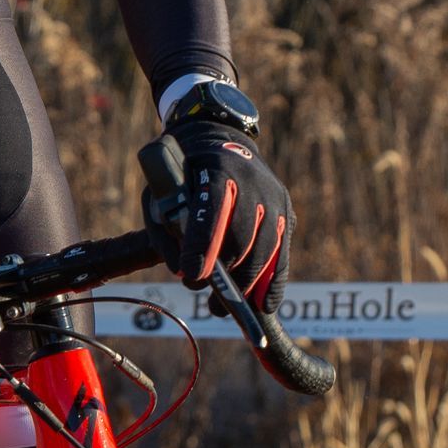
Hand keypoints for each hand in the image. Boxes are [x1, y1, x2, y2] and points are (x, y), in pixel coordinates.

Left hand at [142, 119, 292, 315]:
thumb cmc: (181, 174)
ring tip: (222, 308)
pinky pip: (283, 254)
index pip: (213, 209)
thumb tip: (183, 273)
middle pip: (244, 235)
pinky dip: (273, 283)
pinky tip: (263, 306)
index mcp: (216, 169)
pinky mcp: (287, 212)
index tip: (192, 275)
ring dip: (245, 285)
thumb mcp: (160, 193)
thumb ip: (167, 231)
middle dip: (225, 271)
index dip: (204, 245)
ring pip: (266, 249)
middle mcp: (252, 182)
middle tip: (203, 294)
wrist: (218, 139)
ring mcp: (274, 197)